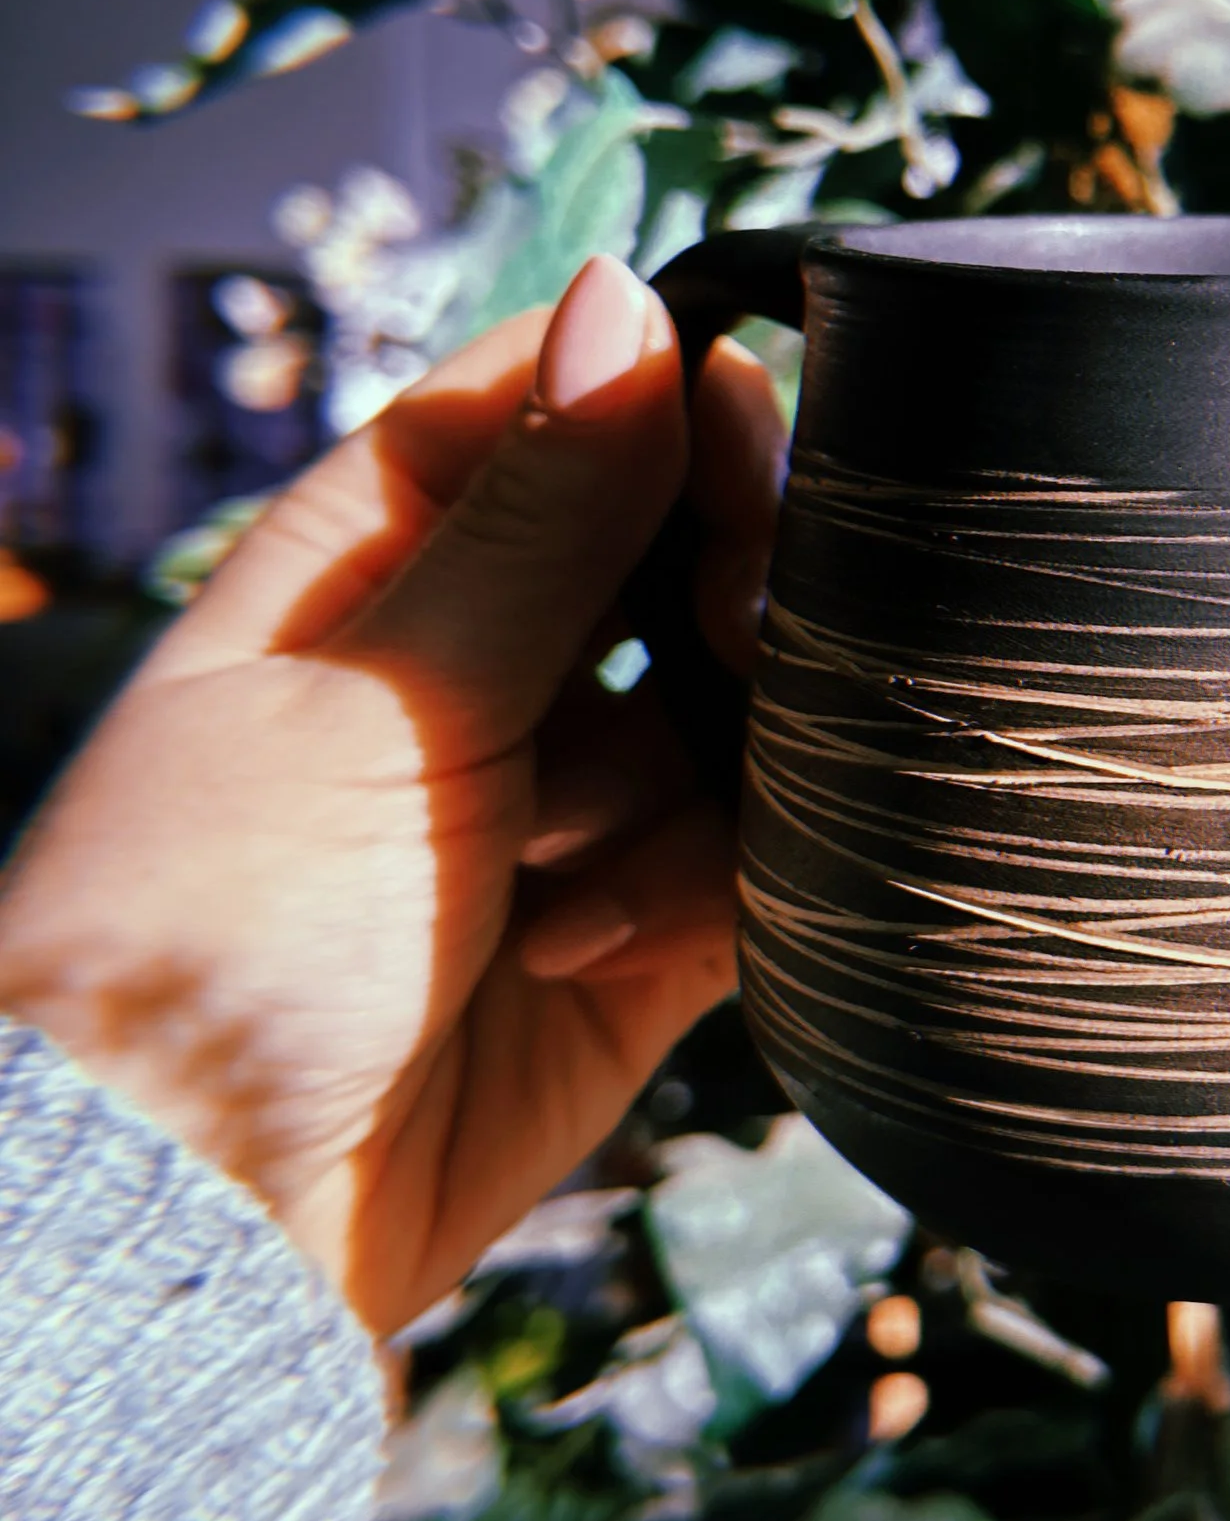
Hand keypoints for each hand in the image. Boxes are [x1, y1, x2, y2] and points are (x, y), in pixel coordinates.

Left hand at [0, 257, 783, 1337]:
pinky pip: (750, 864)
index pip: (573, 401)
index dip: (674, 407)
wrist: (188, 1223)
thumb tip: (630, 296)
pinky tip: (583, 951)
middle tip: (728, 646)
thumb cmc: (210, 931)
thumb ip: (540, 513)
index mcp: (382, 556)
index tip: (739, 457)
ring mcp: (561, 803)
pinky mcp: (631, 942)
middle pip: (684, 547)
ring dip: (680, 781)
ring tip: (565, 875)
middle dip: (722, 596)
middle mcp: (481, 664)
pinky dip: (699, 894)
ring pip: (735, 710)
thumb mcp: (380, 692)